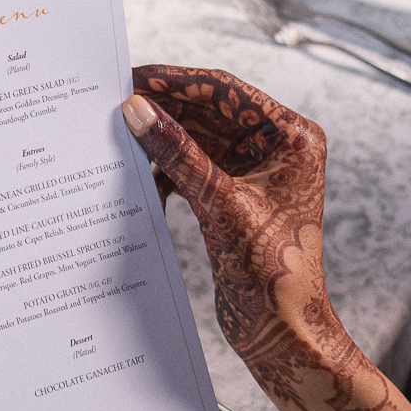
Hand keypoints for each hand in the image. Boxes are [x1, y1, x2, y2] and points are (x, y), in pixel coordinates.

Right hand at [122, 67, 409, 410]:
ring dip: (164, 139)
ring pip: (199, 139)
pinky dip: (170, 168)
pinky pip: (196, 166)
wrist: (284, 333)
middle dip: (166, 109)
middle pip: (210, 112)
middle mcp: (277, 148)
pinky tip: (142, 174)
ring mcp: (256, 173)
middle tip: (118, 102)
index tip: (135, 76)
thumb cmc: (274, 275)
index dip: (178, 82)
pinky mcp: (236, 197)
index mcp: (291, 138)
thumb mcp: (220, 205)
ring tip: (122, 134)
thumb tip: (139, 111)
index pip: (226, 91)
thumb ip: (178, 154)